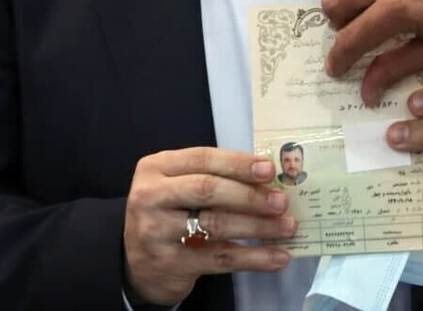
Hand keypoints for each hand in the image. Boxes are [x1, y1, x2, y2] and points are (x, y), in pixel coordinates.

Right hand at [123, 148, 296, 305]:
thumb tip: (268, 179)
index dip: (238, 163)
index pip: (203, 159)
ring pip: (216, 225)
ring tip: (286, 227)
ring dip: (258, 226)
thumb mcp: (178, 186)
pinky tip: (277, 256)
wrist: (136, 261)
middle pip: (208, 190)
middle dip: (250, 195)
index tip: (269, 170)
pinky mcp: (170, 263)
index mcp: (156, 167)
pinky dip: (253, 257)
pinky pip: (220, 258)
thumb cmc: (168, 213)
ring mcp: (157, 231)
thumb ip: (212, 177)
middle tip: (281, 201)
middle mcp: (151, 196)